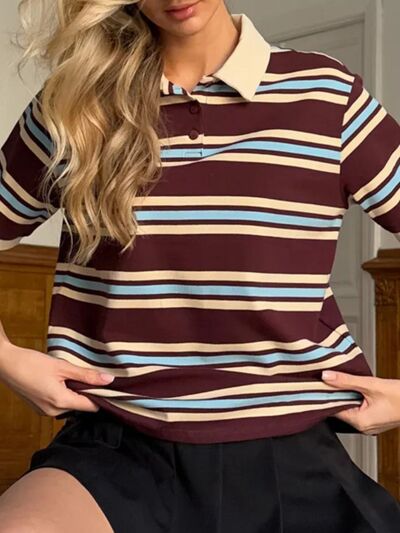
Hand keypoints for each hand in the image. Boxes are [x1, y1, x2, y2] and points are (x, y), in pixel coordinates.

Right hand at [0, 339, 114, 416]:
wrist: (6, 364)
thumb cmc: (31, 363)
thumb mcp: (63, 367)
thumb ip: (86, 375)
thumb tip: (108, 381)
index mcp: (60, 402)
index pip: (91, 407)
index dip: (101, 397)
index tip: (108, 386)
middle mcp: (53, 412)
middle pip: (80, 405)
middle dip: (86, 391)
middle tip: (86, 373)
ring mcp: (44, 411)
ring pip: (70, 403)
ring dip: (74, 391)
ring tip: (69, 374)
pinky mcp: (39, 407)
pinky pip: (59, 403)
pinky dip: (63, 392)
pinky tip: (59, 379)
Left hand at [322, 370, 399, 434]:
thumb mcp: (371, 385)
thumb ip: (346, 380)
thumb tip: (326, 377)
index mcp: (361, 422)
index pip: (333, 409)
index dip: (325, 395)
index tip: (318, 383)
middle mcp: (364, 427)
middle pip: (341, 408)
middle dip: (336, 393)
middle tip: (329, 378)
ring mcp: (370, 425)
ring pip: (350, 408)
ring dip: (346, 395)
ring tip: (342, 381)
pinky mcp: (375, 419)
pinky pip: (359, 409)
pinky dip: (356, 398)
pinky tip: (356, 388)